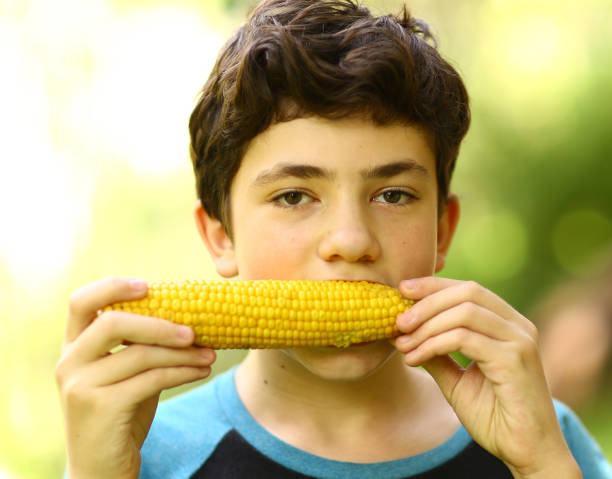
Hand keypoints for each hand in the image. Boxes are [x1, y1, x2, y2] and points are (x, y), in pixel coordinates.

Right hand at [55, 277, 215, 478]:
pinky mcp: (100, 407)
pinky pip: (151, 379)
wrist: (102, 468)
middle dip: (160, 324)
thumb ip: (140, 345)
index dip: (113, 287)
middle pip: (113, 322)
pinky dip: (182, 372)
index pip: (81, 301)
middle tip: (194, 331)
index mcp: (74, 347)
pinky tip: (202, 371)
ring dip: (182, 353)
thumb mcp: (127, 373)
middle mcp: (70, 362)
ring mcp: (81, 385)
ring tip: (210, 354)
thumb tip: (187, 316)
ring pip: (140, 354)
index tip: (148, 286)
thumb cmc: (121, 412)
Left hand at [393, 277, 580, 477]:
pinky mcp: (514, 360)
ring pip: (463, 312)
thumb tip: (402, 333)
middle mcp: (518, 326)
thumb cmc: (495, 417)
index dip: (433, 286)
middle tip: (398, 321)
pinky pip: (464, 338)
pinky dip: (433, 344)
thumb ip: (436, 354)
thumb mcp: (456, 380)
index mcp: (508, 324)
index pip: (468, 289)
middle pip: (466, 292)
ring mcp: (519, 341)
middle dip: (426, 302)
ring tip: (403, 344)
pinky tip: (415, 359)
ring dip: (426, 325)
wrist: (527, 453)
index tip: (402, 290)